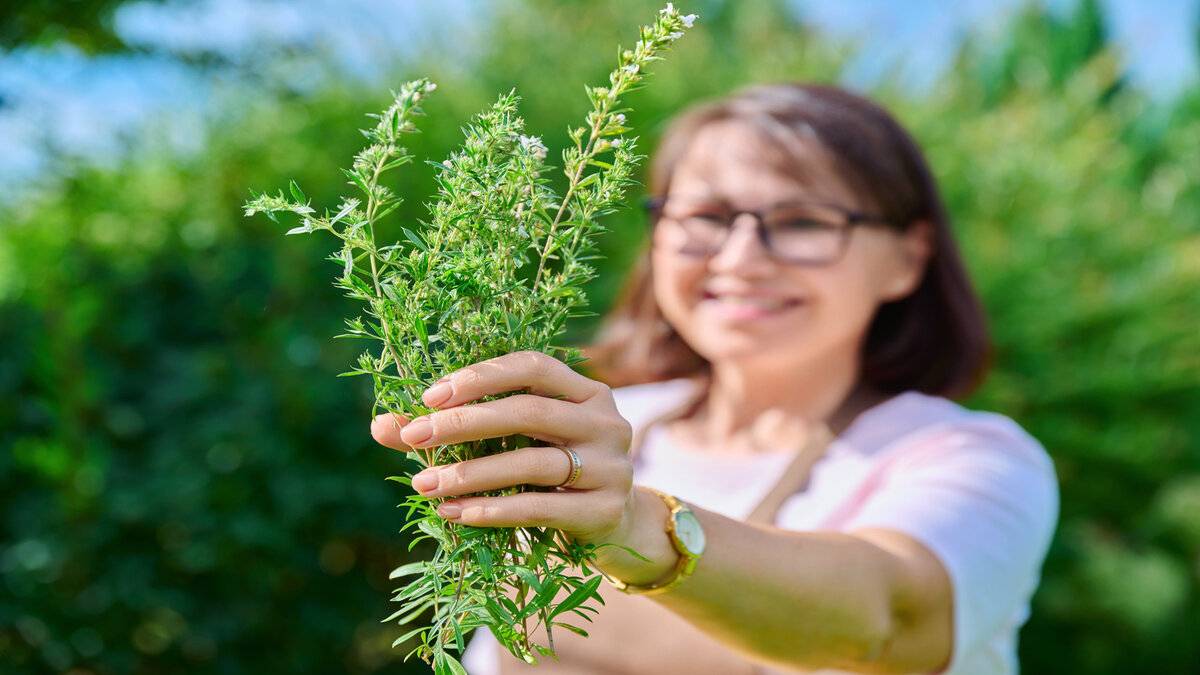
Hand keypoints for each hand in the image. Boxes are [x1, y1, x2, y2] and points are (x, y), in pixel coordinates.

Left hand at [371, 350, 635, 545]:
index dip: (481, 376)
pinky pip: (542, 507)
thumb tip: (382, 425)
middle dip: (464, 423)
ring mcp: (610, 466)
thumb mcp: (514, 443)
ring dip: (472, 473)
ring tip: (425, 484)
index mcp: (585, 390)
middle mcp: (605, 421)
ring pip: (532, 462)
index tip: (430, 396)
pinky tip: (457, 513)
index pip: (532, 366)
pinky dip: (495, 510)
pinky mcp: (604, 510)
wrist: (616, 526)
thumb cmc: (553, 473)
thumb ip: (453, 430)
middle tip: (414, 436)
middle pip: (528, 411)